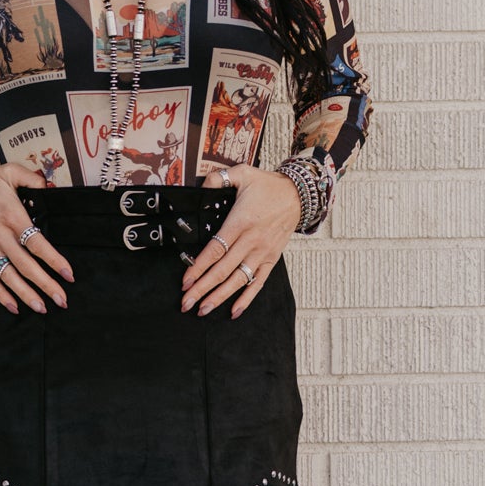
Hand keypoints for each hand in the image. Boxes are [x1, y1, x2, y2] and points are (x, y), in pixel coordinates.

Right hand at [0, 166, 73, 314]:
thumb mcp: (9, 172)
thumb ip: (33, 178)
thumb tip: (51, 187)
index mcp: (11, 216)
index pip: (36, 243)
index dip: (54, 261)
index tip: (68, 274)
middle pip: (25, 266)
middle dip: (45, 285)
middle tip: (62, 300)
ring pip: (8, 277)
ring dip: (25, 295)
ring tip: (42, 308)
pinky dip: (1, 296)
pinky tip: (15, 306)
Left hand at [180, 166, 302, 318]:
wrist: (299, 194)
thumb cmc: (268, 185)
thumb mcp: (242, 173)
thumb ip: (219, 178)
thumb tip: (200, 186)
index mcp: (241, 222)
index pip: (216, 250)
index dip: (199, 268)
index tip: (185, 281)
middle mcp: (251, 241)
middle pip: (223, 270)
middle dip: (202, 288)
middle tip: (185, 302)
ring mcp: (262, 253)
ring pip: (238, 280)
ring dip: (219, 297)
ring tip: (202, 310)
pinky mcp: (271, 259)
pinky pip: (258, 283)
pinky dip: (246, 299)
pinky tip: (234, 312)